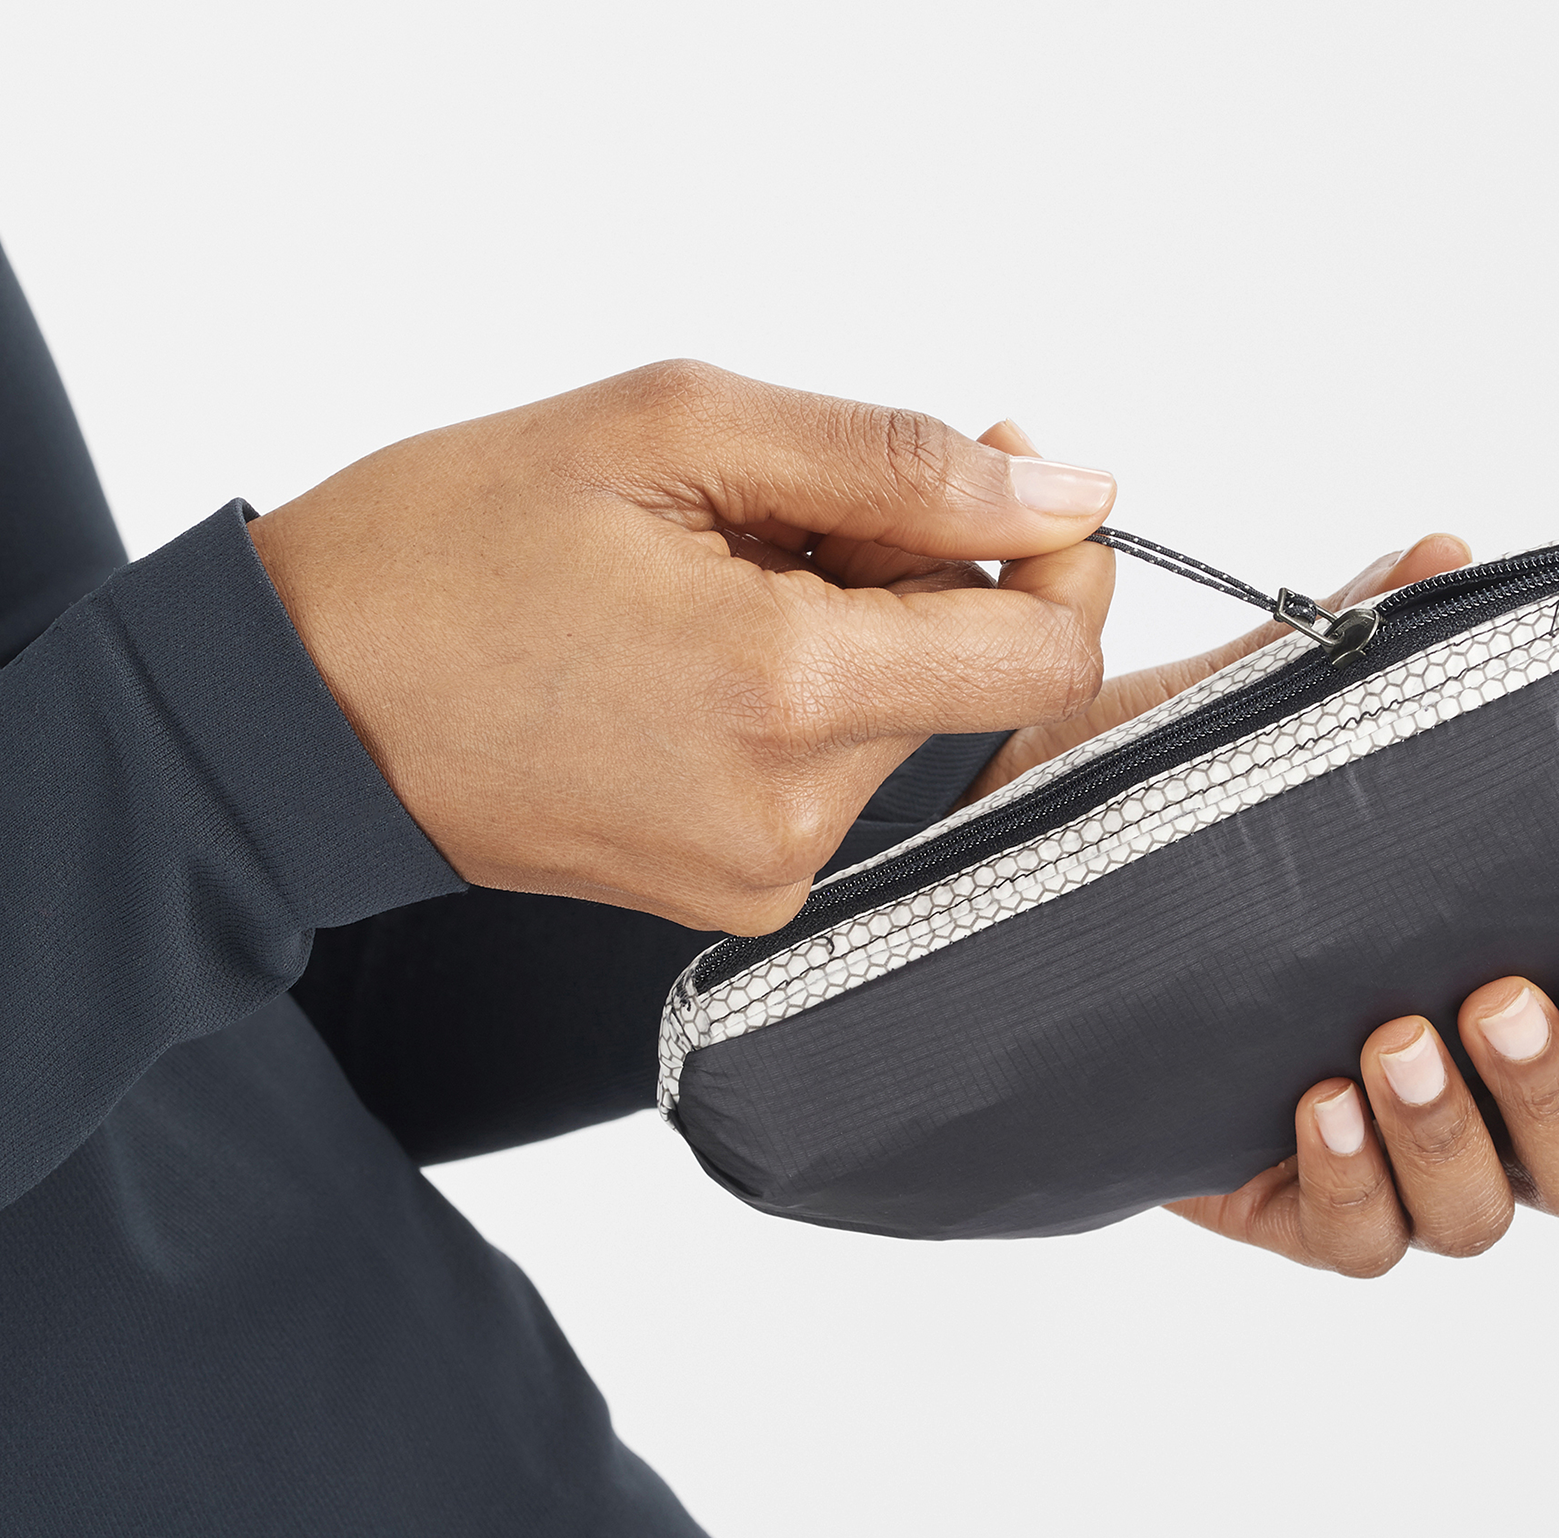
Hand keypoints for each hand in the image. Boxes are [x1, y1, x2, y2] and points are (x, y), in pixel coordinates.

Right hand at [247, 363, 1116, 933]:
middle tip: (773, 517)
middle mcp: (795, 821)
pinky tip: (693, 663)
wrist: (304, 705)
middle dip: (917, 576)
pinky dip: (804, 703)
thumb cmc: (450, 549)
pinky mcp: (734, 903)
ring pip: (906, 726)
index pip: (1051, 653)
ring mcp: (764, 879)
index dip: (1054, 553)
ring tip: (704, 593)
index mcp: (787, 694)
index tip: (984, 474)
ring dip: (852, 637)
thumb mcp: (675, 430)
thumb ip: (898, 463)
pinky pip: (836, 781)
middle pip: (977, 681)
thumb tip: (1070, 491)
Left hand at [966, 508, 1558, 1271]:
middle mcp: (1451, 1089)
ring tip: (1387, 1039)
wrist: (997, 880)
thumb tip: (1439, 550)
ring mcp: (1366, 1156)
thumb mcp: (1237, 730)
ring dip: (1455, 1137)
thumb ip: (1341, 659)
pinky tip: (1314, 1105)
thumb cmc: (1144, 817)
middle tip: (1492, 1000)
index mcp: (1487, 985)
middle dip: (1558, 1097)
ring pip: (1477, 1218)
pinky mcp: (1274, 1199)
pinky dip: (1354, 1184)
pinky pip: (1354, 1241)